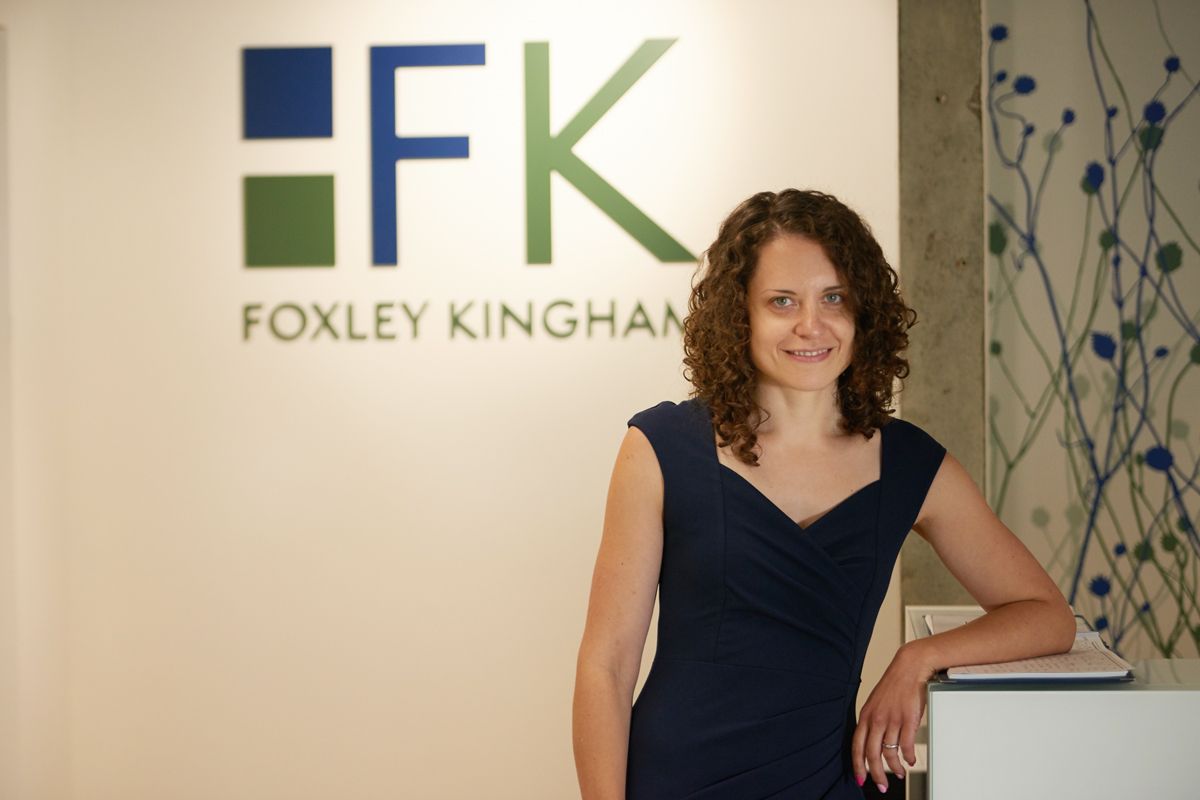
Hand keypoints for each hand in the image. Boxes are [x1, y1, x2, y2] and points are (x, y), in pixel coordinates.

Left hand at [850, 643, 934, 791]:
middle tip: (881, 785)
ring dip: (895, 767)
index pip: (857, 746)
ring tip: (899, 772)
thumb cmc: (894, 685)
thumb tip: (874, 743)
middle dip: (876, 774)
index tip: (860, 778)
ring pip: (890, 753)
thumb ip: (873, 722)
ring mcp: (892, 720)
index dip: (858, 765)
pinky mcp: (908, 720)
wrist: (910, 668)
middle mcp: (877, 719)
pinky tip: (910, 760)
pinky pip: (907, 746)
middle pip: (872, 754)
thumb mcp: (876, 703)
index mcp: (866, 715)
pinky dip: (909, 757)